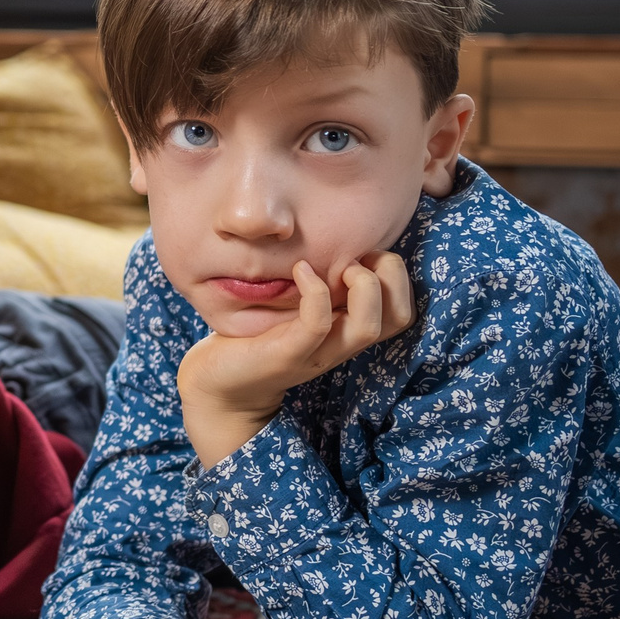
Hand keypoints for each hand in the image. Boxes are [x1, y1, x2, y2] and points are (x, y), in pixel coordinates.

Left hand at [178, 252, 412, 466]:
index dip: (397, 276)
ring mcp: (316, 353)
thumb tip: (331, 236)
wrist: (216, 382)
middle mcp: (340, 345)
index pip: (402, 311)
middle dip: (391, 276)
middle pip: (399, 317)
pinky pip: (317, 323)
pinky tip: (300, 270)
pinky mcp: (287, 354)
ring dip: (363, 286)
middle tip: (355, 257)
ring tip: (338, 265)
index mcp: (347, 331)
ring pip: (368, 326)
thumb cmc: (254, 333)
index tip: (363, 253)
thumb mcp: (295, 304)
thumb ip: (318, 283)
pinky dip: (316, 291)